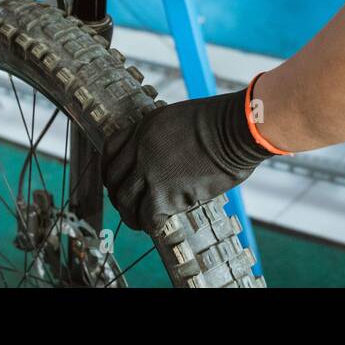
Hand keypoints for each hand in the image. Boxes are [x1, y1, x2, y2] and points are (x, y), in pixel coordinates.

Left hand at [101, 84, 275, 231]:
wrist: (235, 129)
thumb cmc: (221, 122)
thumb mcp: (180, 118)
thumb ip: (164, 136)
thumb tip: (166, 155)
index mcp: (144, 127)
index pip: (110, 150)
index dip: (109, 169)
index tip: (116, 180)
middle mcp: (141, 149)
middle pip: (114, 180)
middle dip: (118, 195)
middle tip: (127, 204)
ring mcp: (151, 172)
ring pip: (125, 202)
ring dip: (130, 214)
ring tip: (139, 221)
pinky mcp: (167, 193)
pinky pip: (148, 216)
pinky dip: (149, 224)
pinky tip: (155, 226)